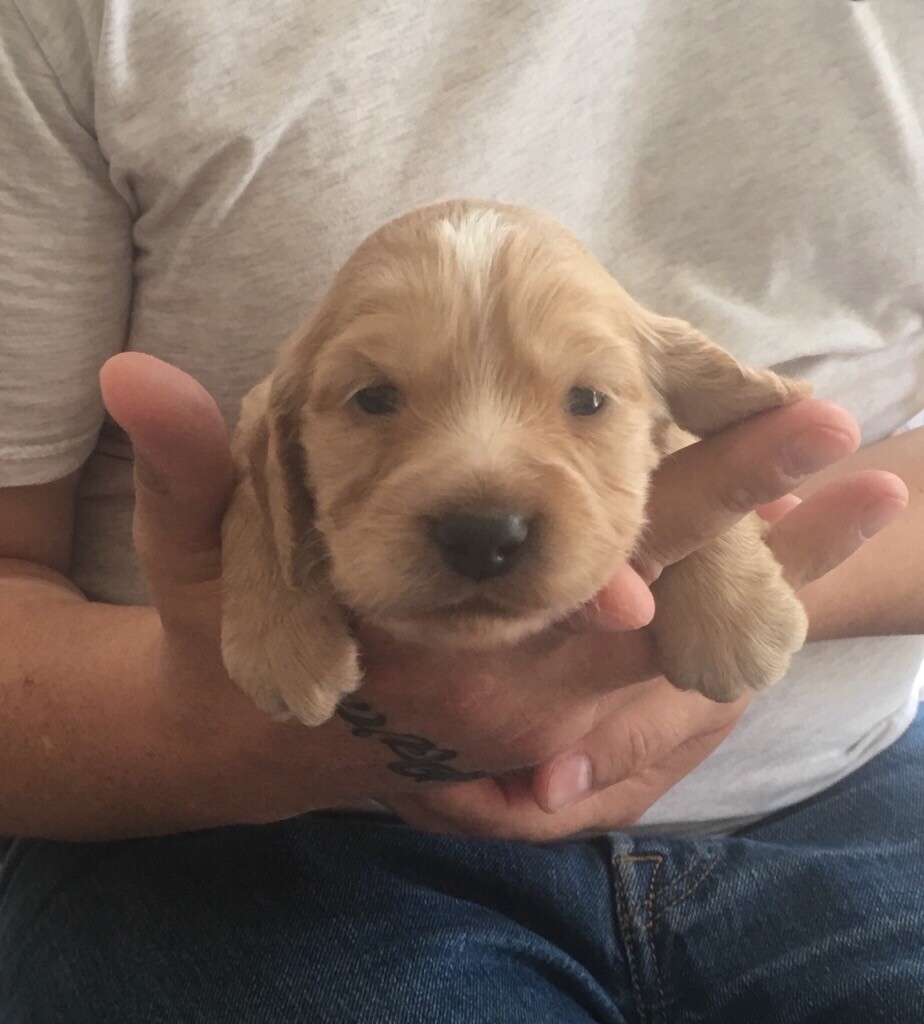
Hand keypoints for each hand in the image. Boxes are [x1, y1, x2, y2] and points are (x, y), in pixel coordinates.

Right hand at [101, 354, 904, 831]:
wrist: (256, 748)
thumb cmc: (236, 649)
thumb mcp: (209, 567)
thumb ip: (194, 471)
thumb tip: (134, 375)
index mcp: (447, 645)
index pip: (598, 554)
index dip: (703, 491)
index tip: (800, 419)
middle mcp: (515, 693)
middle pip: (679, 606)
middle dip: (781, 535)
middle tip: (874, 467)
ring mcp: (543, 723)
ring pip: (689, 657)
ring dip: (779, 585)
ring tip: (867, 509)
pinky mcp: (551, 734)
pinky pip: (667, 697)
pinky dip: (734, 641)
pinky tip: (790, 590)